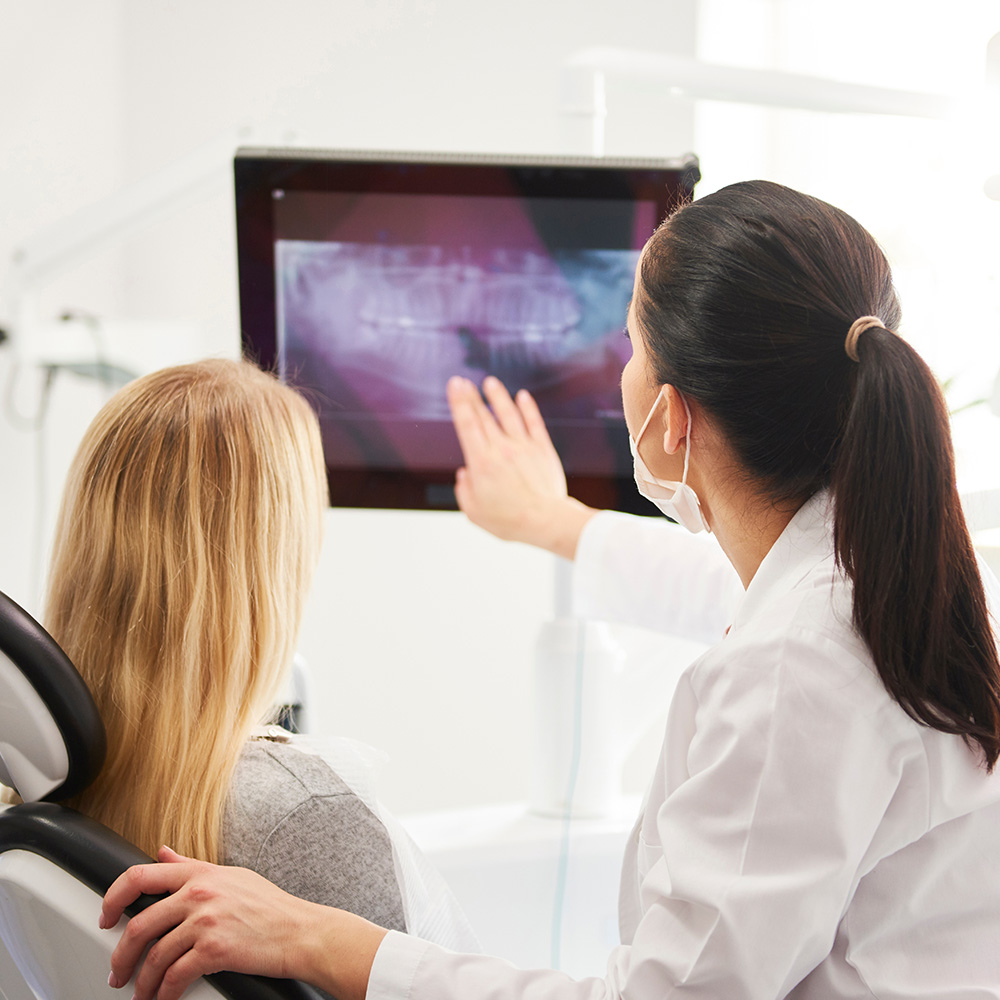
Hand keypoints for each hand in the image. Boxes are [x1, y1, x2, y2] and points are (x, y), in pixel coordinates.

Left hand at [102, 847, 383, 999]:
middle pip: (139, 925)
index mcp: (200, 873)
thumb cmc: (270, 905)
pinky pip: (175, 977)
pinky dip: (164, 994)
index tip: (105, 916)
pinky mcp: (215, 949)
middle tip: (116, 971)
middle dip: (120, 956)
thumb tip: (163, 853)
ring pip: (154, 956)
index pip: (140, 875)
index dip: (112, 897)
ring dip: (141, 982)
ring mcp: (206, 920)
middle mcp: (199, 893)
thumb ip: (191, 866)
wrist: (300, 931)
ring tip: (141, 994)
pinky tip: (163, 998)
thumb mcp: (230, 876)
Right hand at [447, 375, 595, 557]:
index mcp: (481, 462)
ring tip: (490, 382)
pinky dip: (528, 407)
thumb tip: (464, 474)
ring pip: (508, 413)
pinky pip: (534, 422)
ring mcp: (523, 446)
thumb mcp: (474, 512)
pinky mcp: (542, 449)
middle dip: (471, 395)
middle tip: (463, 381)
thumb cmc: (509, 520)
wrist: (545, 521)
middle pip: (483, 415)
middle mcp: (501, 449)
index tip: (454, 385)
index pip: (467, 424)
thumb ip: (464, 490)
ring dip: (498, 396)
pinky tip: (522, 396)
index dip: (459, 402)